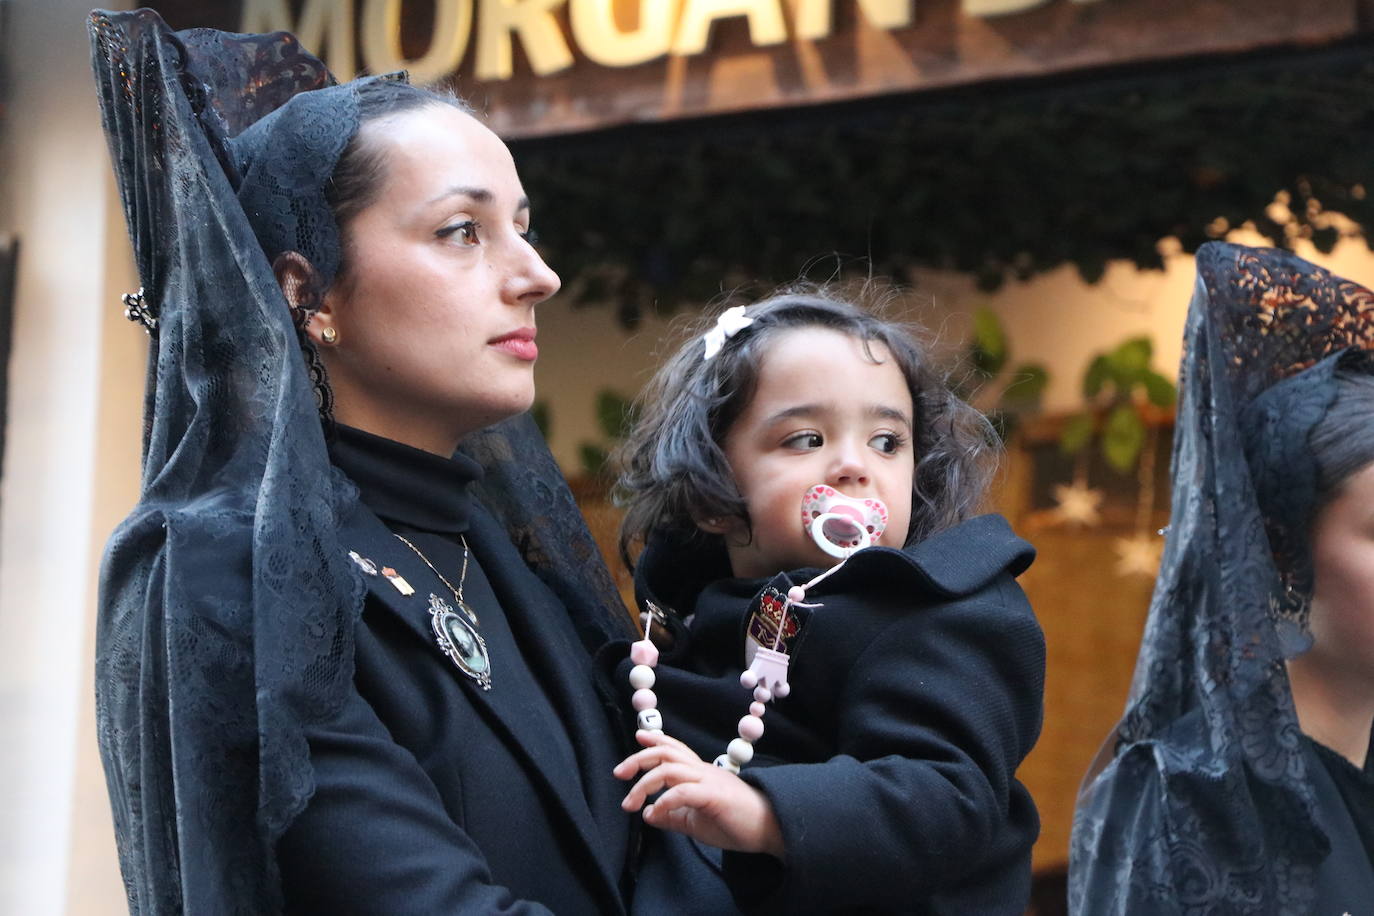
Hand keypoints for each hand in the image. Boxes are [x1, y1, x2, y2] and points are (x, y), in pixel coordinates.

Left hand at [613, 730, 785, 860]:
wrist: (771, 829)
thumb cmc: (736, 823)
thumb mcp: (696, 821)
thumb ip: (673, 816)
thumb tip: (648, 814)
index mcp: (700, 773)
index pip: (675, 749)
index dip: (655, 740)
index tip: (638, 737)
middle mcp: (702, 771)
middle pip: (666, 753)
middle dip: (638, 759)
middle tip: (619, 773)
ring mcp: (709, 781)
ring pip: (669, 769)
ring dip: (644, 783)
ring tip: (630, 803)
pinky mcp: (714, 796)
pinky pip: (683, 792)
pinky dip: (664, 801)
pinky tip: (654, 812)